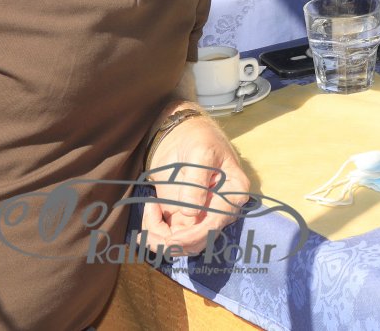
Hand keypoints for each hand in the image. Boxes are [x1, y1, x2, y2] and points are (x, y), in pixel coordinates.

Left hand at [144, 112, 252, 255]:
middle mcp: (220, 209)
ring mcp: (201, 215)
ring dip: (160, 240)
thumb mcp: (200, 153)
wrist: (181, 134)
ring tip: (147, 216)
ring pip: (184, 244)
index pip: (216, 223)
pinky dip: (155, 231)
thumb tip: (191, 215)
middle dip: (173, 243)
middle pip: (200, 241)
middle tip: (148, 232)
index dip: (194, 236)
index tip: (171, 239)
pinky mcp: (183, 217)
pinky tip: (150, 209)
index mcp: (233, 192)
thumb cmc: (198, 138)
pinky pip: (170, 236)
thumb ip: (196, 183)